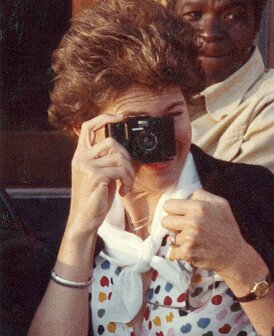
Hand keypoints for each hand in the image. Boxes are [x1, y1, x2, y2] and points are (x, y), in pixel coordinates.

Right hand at [65, 113, 134, 236]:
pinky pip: (121, 171)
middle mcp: (81, 157)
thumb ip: (104, 160)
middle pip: (111, 142)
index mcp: (81, 155)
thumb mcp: (99, 175)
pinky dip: (128, 182)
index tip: (120, 117)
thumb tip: (122, 150)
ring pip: (119, 157)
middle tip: (128, 175)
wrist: (84, 218)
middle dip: (127, 158)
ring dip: (129, 173)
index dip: (104, 118)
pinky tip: (123, 191)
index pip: (88, 127)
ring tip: (126, 185)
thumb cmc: (95, 198)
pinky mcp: (95, 175)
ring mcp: (86, 165)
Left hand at [161, 190, 260, 278]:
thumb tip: (186, 194)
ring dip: (181, 241)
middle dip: (174, 226)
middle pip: (165, 221)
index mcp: (200, 207)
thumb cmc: (227, 229)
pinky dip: (181, 253)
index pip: (169, 205)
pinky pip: (173, 251)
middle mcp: (194, 221)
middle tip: (187, 230)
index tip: (181, 217)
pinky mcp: (188, 252)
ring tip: (197, 242)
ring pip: (171, 237)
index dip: (174, 211)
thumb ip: (202, 195)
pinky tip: (194, 251)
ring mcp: (190, 238)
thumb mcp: (221, 205)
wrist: (235, 255)